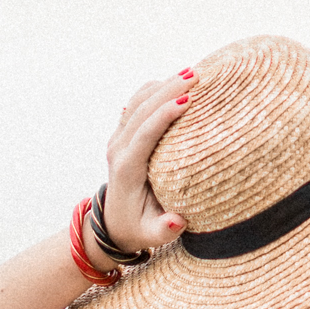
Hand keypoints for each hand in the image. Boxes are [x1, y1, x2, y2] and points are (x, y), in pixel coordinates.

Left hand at [93, 71, 194, 260]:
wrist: (113, 224)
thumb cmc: (139, 228)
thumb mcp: (152, 235)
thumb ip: (164, 230)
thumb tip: (177, 220)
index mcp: (126, 169)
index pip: (144, 134)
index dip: (163, 115)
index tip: (186, 100)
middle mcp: (118, 149)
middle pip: (140, 111)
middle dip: (167, 90)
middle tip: (196, 76)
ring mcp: (118, 139)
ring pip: (137, 103)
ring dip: (162, 85)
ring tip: (190, 73)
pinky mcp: (122, 135)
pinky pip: (135, 105)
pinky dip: (154, 90)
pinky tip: (174, 81)